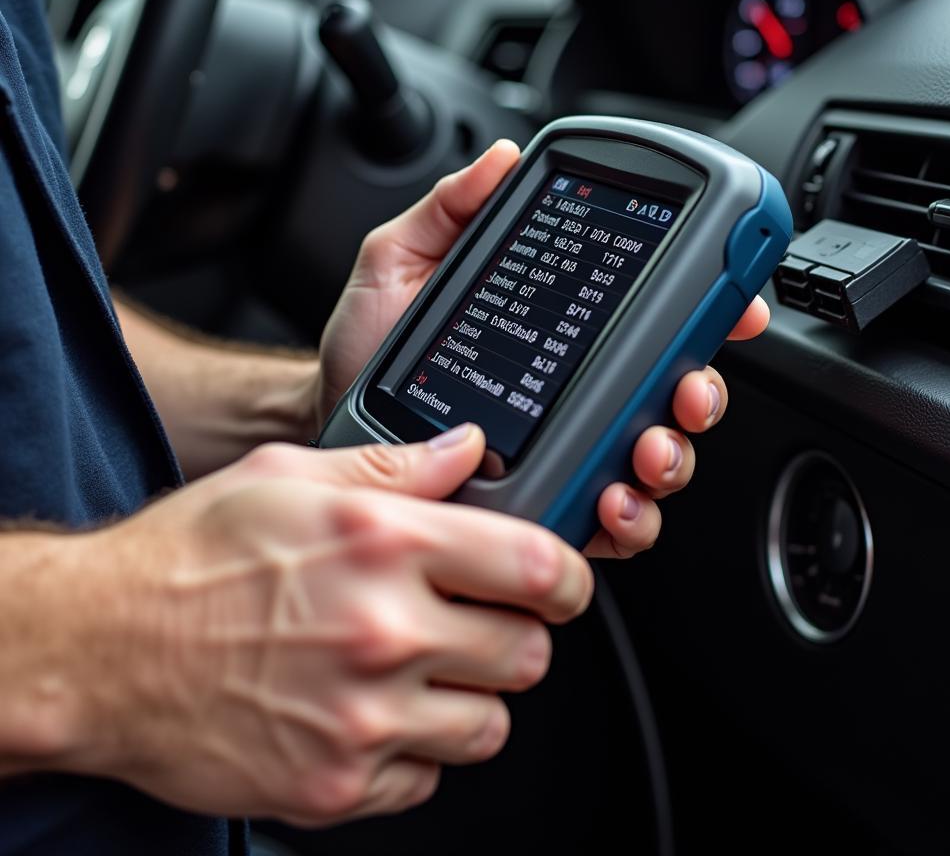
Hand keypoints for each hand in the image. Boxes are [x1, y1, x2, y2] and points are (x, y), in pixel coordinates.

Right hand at [59, 427, 590, 825]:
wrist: (100, 648)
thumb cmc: (190, 557)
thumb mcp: (290, 476)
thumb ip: (394, 463)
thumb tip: (468, 448)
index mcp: (382, 545)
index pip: (534, 566)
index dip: (566, 576)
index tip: (560, 582)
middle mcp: (382, 633)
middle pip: (527, 653)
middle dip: (516, 635)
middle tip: (479, 622)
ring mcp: (362, 720)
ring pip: (488, 725)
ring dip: (470, 697)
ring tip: (422, 669)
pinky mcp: (335, 785)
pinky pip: (426, 779)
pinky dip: (414, 750)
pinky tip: (372, 712)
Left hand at [316, 140, 769, 559]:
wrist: (329, 414)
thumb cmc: (368, 342)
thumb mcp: (403, 262)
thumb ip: (451, 209)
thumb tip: (500, 159)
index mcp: (560, 326)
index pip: (652, 314)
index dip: (707, 307)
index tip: (733, 304)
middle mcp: (576, 384)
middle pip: (674, 390)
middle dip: (702, 392)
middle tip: (687, 388)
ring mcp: (567, 444)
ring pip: (656, 457)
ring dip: (672, 456)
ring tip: (646, 448)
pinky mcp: (547, 497)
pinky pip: (611, 516)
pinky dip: (630, 516)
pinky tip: (610, 502)